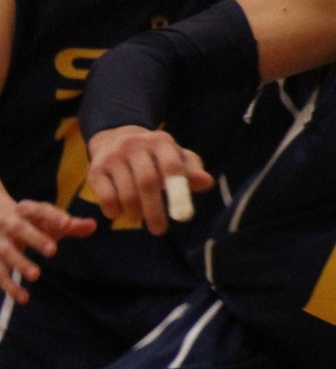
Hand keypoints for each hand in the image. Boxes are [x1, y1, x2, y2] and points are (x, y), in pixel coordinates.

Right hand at [0, 198, 94, 303]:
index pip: (40, 210)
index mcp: (26, 210)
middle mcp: (10, 224)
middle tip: (53, 250)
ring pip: (7, 252)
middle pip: (20, 229)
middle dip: (36, 239)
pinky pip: (0, 272)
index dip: (53, 216)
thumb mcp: (49, 221)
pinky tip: (23, 297)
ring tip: (36, 275)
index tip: (68, 223)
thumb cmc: (31, 222)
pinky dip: (9, 286)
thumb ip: (71, 225)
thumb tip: (93, 225)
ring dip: (20, 263)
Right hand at [85, 127, 213, 236]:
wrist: (116, 138)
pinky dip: (112, 208)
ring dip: (134, 211)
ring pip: (126, 190)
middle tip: (159, 231)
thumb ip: (191, 170)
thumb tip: (206, 182)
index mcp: (160, 141)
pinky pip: (104, 194)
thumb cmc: (156, 155)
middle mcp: (135, 145)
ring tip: (139, 220)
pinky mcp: (95, 168)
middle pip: (147, 181)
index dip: (178, 188)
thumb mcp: (177, 157)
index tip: (182, 213)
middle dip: (154, 210)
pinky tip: (118, 215)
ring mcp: (113, 156)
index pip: (172, 165)